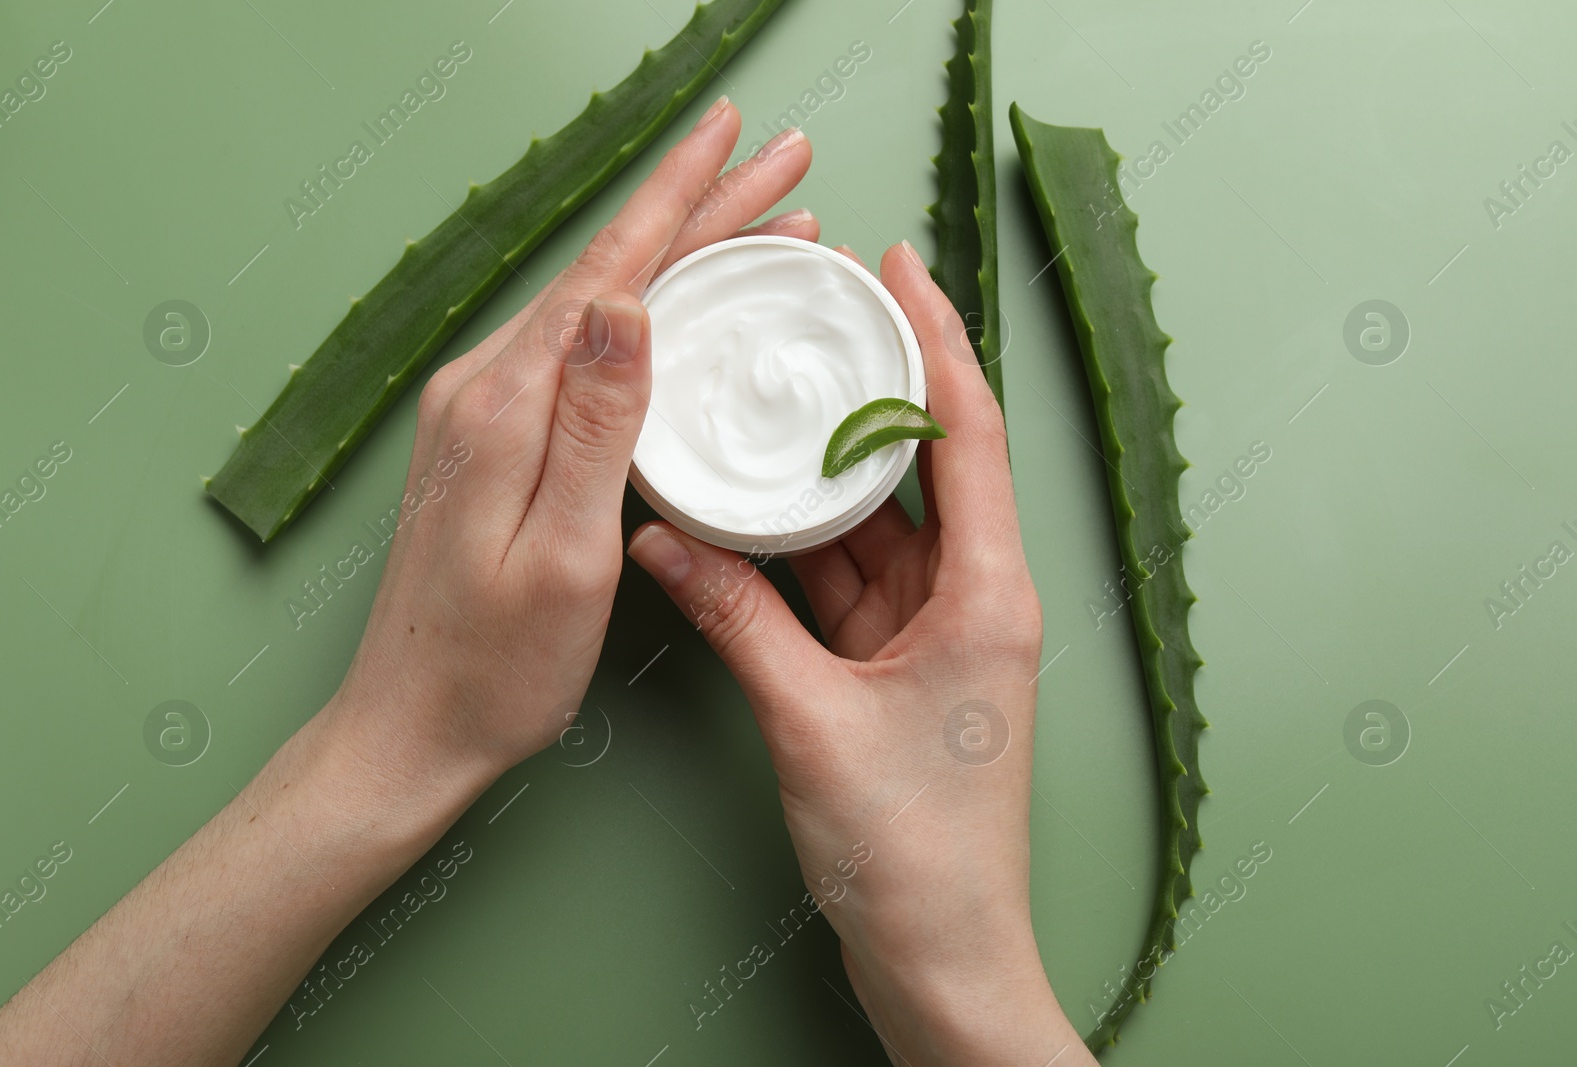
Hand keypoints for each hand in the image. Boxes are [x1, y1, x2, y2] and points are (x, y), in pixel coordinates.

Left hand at [326, 99, 820, 795]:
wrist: (410, 727)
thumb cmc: (493, 667)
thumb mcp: (563, 554)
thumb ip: (596, 425)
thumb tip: (626, 302)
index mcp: (505, 406)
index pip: (610, 275)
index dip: (680, 198)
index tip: (737, 137)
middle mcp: (486, 389)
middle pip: (610, 274)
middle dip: (699, 208)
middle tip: (782, 162)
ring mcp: (486, 411)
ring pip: (601, 306)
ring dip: (682, 254)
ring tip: (760, 225)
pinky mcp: (496, 440)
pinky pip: (583, 352)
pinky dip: (648, 313)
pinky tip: (682, 309)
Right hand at [627, 242, 1095, 1064]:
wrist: (940, 958)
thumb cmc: (912, 852)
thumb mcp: (810, 720)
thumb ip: (735, 619)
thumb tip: (664, 542)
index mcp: (988, 592)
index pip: (968, 434)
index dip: (937, 338)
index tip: (897, 266)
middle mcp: (972, 598)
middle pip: (920, 465)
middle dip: (866, 389)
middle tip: (812, 316)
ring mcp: (932, 633)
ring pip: (872, 523)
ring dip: (820, 472)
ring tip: (764, 398)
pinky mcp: (893, 668)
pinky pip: (841, 581)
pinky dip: (795, 548)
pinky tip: (744, 512)